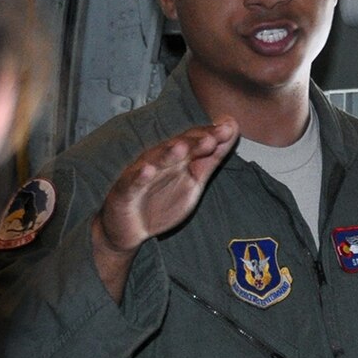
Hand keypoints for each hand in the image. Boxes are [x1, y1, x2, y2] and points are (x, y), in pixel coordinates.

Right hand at [91, 119, 238, 300]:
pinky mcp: (125, 191)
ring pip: (155, 161)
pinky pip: (133, 183)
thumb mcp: (194, 179)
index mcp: (177, 158)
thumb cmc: (162, 200)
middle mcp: (159, 161)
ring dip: (168, 154)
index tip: (229, 129)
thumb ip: (212, 157)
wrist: (131, 228)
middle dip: (194, 142)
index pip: (194, 141)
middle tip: (212, 137)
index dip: (210, 135)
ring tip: (181, 147)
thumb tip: (232, 129)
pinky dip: (139, 176)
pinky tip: (147, 171)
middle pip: (177, 148)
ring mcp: (141, 174)